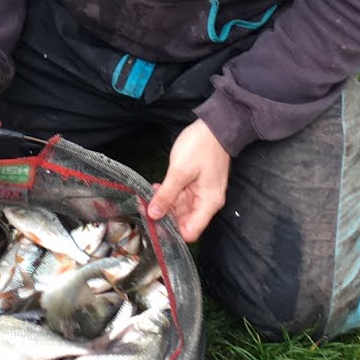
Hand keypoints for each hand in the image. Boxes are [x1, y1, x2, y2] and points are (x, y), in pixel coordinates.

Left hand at [147, 120, 230, 242]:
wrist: (215, 126)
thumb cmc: (201, 147)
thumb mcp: (180, 171)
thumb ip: (167, 195)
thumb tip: (153, 215)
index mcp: (208, 203)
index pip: (191, 232)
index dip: (172, 232)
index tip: (153, 225)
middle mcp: (206, 202)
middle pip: (184, 221)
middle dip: (164, 217)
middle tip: (144, 208)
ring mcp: (201, 193)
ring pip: (180, 209)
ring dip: (164, 205)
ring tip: (147, 197)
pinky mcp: (196, 185)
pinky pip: (181, 197)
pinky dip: (169, 195)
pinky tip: (157, 188)